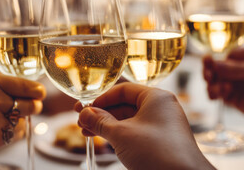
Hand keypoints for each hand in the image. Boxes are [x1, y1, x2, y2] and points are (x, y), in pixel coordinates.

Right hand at [0, 72, 45, 167]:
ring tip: (1, 120)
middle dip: (31, 106)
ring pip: (24, 120)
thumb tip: (22, 85)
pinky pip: (15, 134)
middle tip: (26, 108)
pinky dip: (11, 134)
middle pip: (31, 103)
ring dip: (19, 121)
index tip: (40, 94)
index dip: (36, 91)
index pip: (25, 84)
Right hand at [75, 83, 213, 169]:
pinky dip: (119, 135)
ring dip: (107, 125)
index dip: (101, 99)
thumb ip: (100, 122)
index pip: (123, 90)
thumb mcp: (122, 135)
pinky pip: (136, 132)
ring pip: (129, 120)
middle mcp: (161, 108)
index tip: (84, 108)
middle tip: (81, 120)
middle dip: (101, 114)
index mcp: (155, 98)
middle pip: (124, 104)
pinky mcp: (162, 141)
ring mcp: (163, 125)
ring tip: (86, 132)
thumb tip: (84, 113)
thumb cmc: (157, 153)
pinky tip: (104, 140)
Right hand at [203, 48, 243, 148]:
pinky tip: (221, 94)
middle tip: (208, 76)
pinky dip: (215, 94)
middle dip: (208, 71)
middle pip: (214, 68)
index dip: (212, 58)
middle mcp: (237, 69)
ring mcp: (235, 83)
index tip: (208, 62)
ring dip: (211, 84)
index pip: (222, 54)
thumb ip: (235, 69)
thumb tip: (214, 63)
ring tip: (218, 89)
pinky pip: (218, 95)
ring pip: (214, 82)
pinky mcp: (234, 98)